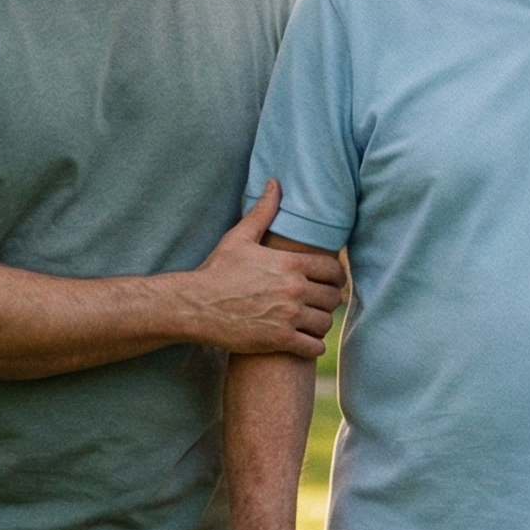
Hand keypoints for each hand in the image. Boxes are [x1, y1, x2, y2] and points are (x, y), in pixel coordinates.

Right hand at [181, 181, 346, 356]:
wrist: (195, 306)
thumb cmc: (216, 271)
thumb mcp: (239, 237)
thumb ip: (263, 211)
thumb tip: (275, 182)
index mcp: (290, 263)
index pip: (334, 270)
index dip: (335, 277)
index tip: (328, 283)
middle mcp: (294, 289)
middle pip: (334, 298)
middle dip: (327, 301)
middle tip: (317, 303)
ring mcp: (288, 316)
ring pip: (325, 322)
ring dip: (319, 323)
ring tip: (308, 322)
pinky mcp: (279, 340)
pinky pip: (314, 347)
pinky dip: (311, 346)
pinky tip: (301, 341)